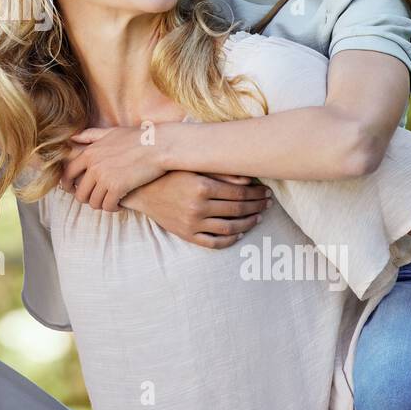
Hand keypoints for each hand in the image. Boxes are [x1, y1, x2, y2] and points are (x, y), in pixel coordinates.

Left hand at [60, 125, 170, 210]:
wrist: (159, 145)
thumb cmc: (137, 138)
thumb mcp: (111, 132)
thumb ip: (90, 135)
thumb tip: (73, 137)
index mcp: (89, 153)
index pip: (68, 174)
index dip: (68, 185)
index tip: (73, 191)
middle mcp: (93, 166)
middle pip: (79, 193)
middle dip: (87, 199)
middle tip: (96, 200)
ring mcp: (104, 177)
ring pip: (94, 202)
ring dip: (101, 205)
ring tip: (110, 202)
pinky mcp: (117, 187)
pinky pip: (108, 206)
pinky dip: (113, 208)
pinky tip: (120, 205)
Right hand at [118, 171, 271, 248]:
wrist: (142, 191)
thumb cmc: (169, 174)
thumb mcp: (193, 167)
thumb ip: (221, 172)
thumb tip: (249, 178)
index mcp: (201, 187)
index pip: (239, 193)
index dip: (256, 192)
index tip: (266, 190)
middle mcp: (198, 207)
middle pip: (237, 210)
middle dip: (257, 206)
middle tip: (268, 202)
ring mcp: (192, 223)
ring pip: (229, 227)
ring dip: (249, 222)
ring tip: (258, 216)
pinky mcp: (186, 235)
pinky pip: (213, 242)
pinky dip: (230, 239)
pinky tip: (240, 232)